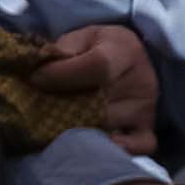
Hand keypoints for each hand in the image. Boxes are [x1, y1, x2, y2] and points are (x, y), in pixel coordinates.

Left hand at [35, 21, 164, 146]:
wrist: (132, 57)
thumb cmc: (98, 47)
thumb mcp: (80, 37)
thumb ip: (61, 50)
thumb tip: (40, 72)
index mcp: (124, 50)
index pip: (98, 66)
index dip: (63, 74)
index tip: (37, 78)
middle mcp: (141, 80)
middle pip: (100, 101)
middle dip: (64, 105)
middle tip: (41, 105)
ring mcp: (146, 108)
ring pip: (108, 125)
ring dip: (78, 126)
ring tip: (58, 120)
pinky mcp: (148, 128)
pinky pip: (139, 146)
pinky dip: (116, 147)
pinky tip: (92, 141)